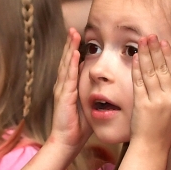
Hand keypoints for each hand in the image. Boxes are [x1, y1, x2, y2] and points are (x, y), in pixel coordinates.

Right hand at [45, 29, 89, 150]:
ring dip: (70, 48)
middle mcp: (63, 85)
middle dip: (70, 43)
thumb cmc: (79, 126)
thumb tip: (108, 87)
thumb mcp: (89, 105)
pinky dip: (72, 64)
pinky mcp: (64, 96)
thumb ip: (95, 94)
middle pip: (67, 59)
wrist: (67, 141)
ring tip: (73, 33)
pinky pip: (69, 77)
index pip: (73, 64)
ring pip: (66, 64)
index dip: (75, 49)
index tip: (80, 36)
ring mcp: (62, 89)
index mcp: (69, 86)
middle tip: (74, 28)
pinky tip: (75, 54)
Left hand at [129, 35, 170, 148]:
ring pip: (150, 72)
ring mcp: (157, 101)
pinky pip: (139, 82)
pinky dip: (136, 69)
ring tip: (141, 42)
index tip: (162, 42)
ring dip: (145, 55)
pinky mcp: (143, 104)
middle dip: (155, 50)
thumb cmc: (165, 128)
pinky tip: (134, 58)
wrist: (152, 147)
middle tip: (149, 35)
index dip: (168, 54)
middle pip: (163, 68)